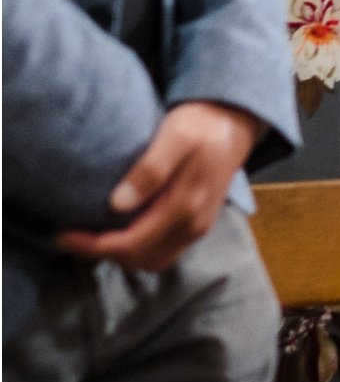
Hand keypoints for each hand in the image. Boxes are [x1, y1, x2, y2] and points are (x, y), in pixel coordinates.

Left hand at [55, 102, 261, 271]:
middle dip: (103, 254)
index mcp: (185, 207)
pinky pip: (164, 251)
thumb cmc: (202, 124)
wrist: (234, 120)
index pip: (131, 244)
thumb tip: (117, 204)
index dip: (93, 245)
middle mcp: (194, 226)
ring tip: (94, 235)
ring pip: (152, 261)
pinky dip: (139, 249)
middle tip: (73, 235)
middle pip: (140, 260)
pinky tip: (123, 230)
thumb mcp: (175, 136)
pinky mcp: (199, 224)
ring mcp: (198, 228)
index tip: (62, 234)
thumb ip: (150, 170)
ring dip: (122, 255)